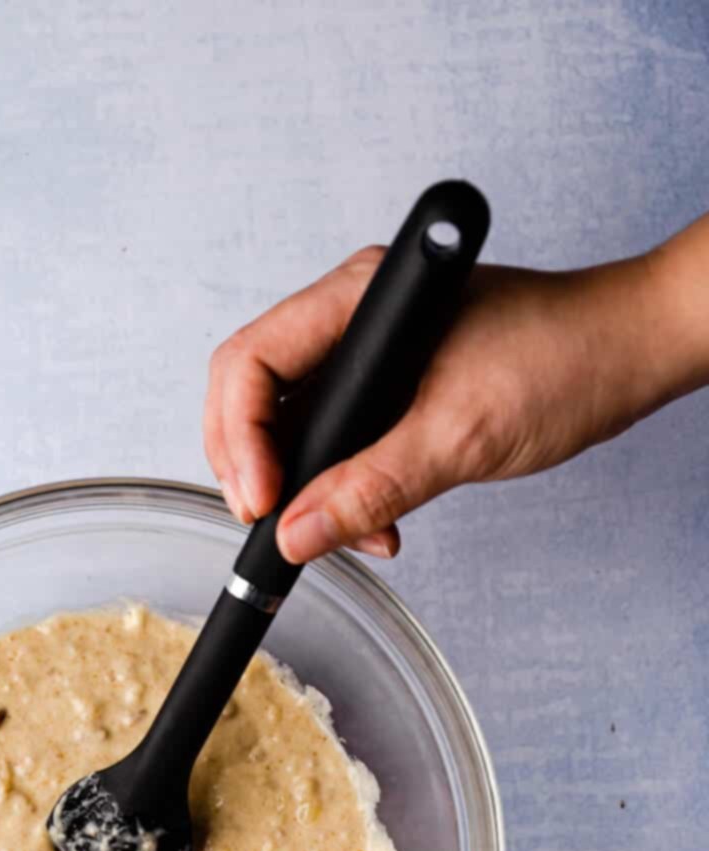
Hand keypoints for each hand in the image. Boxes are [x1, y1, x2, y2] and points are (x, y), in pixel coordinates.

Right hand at [203, 214, 708, 562]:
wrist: (626, 354)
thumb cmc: (564, 359)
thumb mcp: (459, 436)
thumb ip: (370, 487)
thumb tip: (296, 534)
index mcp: (358, 300)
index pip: (250, 362)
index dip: (241, 439)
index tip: (262, 503)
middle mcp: (352, 316)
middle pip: (253, 393)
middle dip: (257, 469)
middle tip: (277, 527)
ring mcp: (367, 350)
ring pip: (291, 425)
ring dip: (303, 489)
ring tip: (344, 532)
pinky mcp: (388, 383)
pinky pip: (334, 439)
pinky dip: (339, 487)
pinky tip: (372, 521)